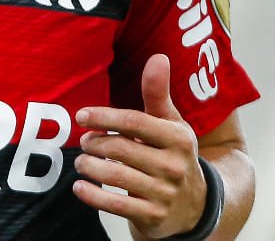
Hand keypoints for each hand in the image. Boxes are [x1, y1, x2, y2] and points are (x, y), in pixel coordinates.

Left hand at [73, 53, 206, 238]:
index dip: (104, 117)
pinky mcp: (153, 216)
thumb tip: (158, 57)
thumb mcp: (170, 124)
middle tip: (84, 142)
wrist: (195, 205)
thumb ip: (158, 93)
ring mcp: (164, 193)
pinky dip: (92, 195)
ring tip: (81, 162)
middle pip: (121, 148)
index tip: (82, 116)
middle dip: (95, 143)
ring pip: (115, 175)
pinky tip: (80, 187)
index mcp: (178, 138)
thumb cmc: (173, 154)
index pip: (135, 122)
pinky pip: (116, 205)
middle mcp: (174, 165)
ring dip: (89, 167)